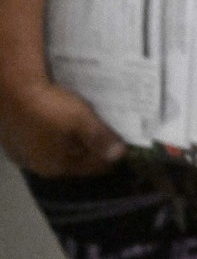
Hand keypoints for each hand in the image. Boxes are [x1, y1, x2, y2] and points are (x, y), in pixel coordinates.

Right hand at [0, 77, 125, 176]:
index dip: (110, 158)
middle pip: (74, 161)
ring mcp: (22, 153)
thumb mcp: (82, 121)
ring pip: (55, 151)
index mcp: (58, 167)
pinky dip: (52, 135)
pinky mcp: (12, 139)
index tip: (123, 147)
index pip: (93, 168)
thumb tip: (119, 155)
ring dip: (70, 142)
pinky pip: (40, 141)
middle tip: (105, 135)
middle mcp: (38, 166)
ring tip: (84, 127)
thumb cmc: (49, 108)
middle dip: (90, 150)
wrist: (10, 90)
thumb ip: (101, 139)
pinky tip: (57, 123)